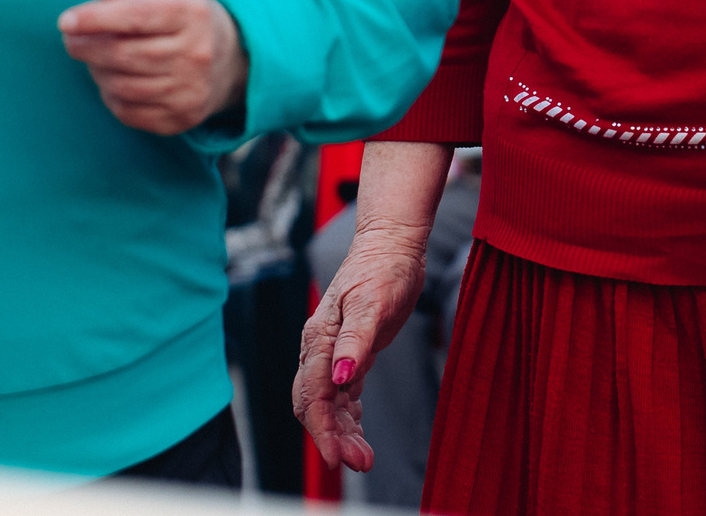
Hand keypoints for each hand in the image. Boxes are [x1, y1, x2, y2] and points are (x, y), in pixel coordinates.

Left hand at [57, 0, 248, 134]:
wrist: (233, 60)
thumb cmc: (182, 22)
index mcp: (191, 13)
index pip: (136, 16)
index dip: (95, 19)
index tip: (65, 21)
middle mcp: (196, 52)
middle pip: (123, 54)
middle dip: (86, 47)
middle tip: (70, 40)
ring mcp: (191, 89)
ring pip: (122, 85)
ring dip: (97, 72)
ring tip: (93, 59)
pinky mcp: (182, 117)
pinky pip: (128, 111)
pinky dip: (111, 95)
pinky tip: (112, 81)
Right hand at [293, 220, 427, 471]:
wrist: (392, 242)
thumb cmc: (383, 267)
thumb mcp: (372, 303)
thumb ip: (354, 341)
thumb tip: (340, 378)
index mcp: (320, 338)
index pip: (313, 395)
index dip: (322, 429)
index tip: (337, 458)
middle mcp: (321, 348)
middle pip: (315, 404)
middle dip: (332, 437)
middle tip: (360, 462)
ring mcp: (334, 352)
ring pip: (329, 404)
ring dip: (343, 432)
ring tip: (366, 457)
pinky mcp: (352, 352)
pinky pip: (343, 394)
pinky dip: (349, 417)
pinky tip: (360, 433)